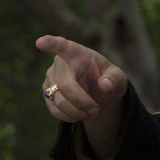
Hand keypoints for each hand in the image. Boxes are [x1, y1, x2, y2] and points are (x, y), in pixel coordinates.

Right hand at [34, 35, 127, 159]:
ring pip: (59, 100)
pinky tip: (81, 114)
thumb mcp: (118, 79)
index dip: (51, 44)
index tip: (40, 42)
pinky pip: (55, 109)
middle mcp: (59, 63)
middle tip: (97, 111)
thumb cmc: (107, 81)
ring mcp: (50, 78)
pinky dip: (70, 116)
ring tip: (92, 113)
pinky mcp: (47, 93)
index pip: (62, 46)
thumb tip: (105, 84)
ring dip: (78, 112)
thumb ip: (115, 79)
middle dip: (82, 102)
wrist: (99, 95)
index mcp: (76, 53)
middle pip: (65, 85)